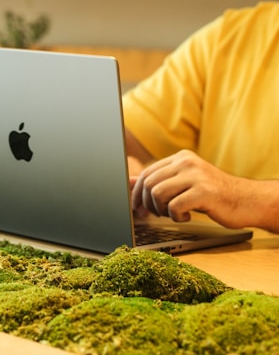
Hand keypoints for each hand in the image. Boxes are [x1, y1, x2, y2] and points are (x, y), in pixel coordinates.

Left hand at [131, 149, 265, 229]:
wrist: (245, 200)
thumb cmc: (213, 194)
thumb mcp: (184, 183)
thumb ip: (159, 181)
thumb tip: (128, 182)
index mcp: (180, 157)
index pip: (147, 172)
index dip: (137, 193)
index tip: (138, 209)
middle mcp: (186, 162)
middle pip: (149, 183)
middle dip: (147, 204)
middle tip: (157, 215)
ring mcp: (195, 175)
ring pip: (158, 194)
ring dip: (161, 210)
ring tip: (174, 213)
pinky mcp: (204, 191)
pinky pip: (174, 206)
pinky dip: (176, 216)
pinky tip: (186, 217)